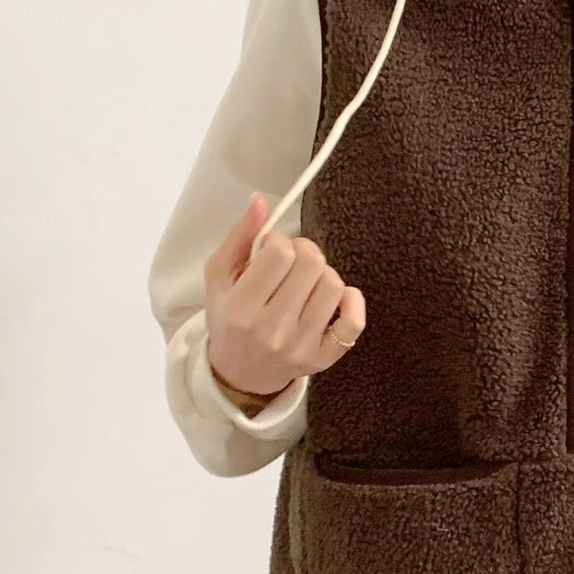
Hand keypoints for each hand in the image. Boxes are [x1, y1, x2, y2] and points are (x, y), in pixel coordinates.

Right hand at [204, 192, 365, 398]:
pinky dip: (352, 300)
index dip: (279, 240)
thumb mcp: (220, 277)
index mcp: (241, 306)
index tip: (272, 249)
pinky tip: (338, 296)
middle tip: (292, 261)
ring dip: (323, 274)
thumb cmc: (230, 319)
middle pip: (311, 263)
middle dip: (303, 250)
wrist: (240, 373)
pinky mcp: (323, 358)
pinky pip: (353, 322)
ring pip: (333, 285)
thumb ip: (239, 236)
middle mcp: (272, 329)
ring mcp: (300, 345)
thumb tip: (261, 201)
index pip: (279, 253)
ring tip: (306, 281)